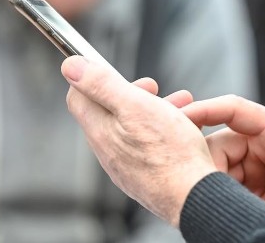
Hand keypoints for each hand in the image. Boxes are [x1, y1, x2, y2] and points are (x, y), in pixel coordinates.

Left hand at [62, 56, 214, 225]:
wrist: (193, 197)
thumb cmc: (170, 154)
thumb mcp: (136, 106)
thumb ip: (102, 84)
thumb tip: (70, 67)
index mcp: (101, 131)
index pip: (78, 98)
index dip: (92, 77)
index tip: (111, 68)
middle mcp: (108, 152)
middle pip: (107, 112)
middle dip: (130, 92)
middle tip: (152, 87)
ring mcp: (125, 167)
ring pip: (130, 128)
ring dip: (151, 109)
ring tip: (178, 105)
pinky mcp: (143, 177)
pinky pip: (144, 146)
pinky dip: (159, 130)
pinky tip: (180, 130)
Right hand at [183, 95, 264, 240]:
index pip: (232, 110)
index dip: (204, 110)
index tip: (179, 119)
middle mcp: (263, 143)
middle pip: (218, 142)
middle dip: (205, 160)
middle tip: (200, 186)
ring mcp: (257, 165)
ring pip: (218, 165)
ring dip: (212, 182)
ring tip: (215, 203)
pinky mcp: (253, 186)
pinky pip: (225, 184)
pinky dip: (218, 195)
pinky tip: (219, 208)